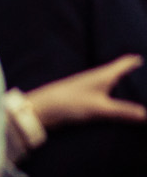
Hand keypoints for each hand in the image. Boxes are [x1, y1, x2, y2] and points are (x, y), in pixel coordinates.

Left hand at [26, 54, 146, 129]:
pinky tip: (119, 104)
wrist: (41, 109)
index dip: (140, 61)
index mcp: (105, 73)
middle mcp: (99, 77)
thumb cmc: (70, 103)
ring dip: (125, 86)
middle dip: (136, 75)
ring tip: (141, 92)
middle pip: (122, 72)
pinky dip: (115, 96)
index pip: (127, 62)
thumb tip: (146, 115)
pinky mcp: (84, 97)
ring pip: (114, 83)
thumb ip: (123, 111)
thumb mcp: (100, 108)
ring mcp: (91, 87)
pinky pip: (105, 94)